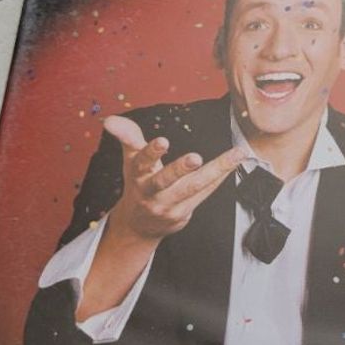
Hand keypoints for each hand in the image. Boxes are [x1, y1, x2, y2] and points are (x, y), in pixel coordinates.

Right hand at [103, 115, 243, 242]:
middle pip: (165, 180)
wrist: (139, 224)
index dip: (151, 152)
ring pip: (193, 187)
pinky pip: (205, 193)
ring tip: (235, 156)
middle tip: (195, 158)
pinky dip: (220, 177)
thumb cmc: (138, 183)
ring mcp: (168, 205)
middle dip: (180, 169)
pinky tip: (234, 163)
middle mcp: (151, 192)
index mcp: (137, 175)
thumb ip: (127, 136)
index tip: (163, 141)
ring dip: (216, 171)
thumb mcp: (130, 158)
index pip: (142, 162)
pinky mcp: (183, 213)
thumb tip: (110, 120)